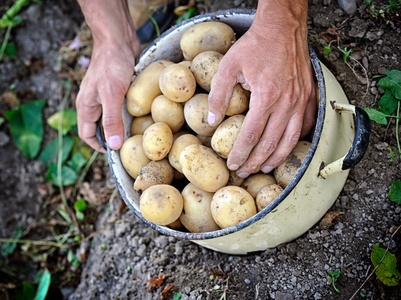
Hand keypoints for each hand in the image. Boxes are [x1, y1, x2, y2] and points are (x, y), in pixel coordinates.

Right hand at [76, 0, 140, 152]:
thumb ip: (111, 120)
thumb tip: (114, 145)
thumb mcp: (111, 95)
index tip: (116, 153)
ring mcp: (105, 95)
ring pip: (112, 117)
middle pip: (100, 128)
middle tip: (131, 144)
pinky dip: (130, 112)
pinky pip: (121, 106)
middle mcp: (94, 102)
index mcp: (86, 106)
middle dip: (113, 137)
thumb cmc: (111, 64)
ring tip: (139, 132)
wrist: (118, 38)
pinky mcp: (117, 88)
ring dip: (123, 125)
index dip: (99, 146)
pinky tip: (142, 115)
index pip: (87, 134)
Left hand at [207, 1, 315, 177]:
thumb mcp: (228, 66)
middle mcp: (286, 103)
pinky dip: (296, 141)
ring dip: (276, 157)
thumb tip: (211, 120)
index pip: (251, 136)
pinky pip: (305, 126)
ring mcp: (300, 101)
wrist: (283, 27)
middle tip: (245, 171)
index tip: (232, 164)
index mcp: (266, 97)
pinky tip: (286, 148)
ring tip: (264, 167)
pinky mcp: (308, 96)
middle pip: (269, 144)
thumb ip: (218, 95)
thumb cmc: (256, 45)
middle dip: (255, 161)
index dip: (241, 153)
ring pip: (290, 140)